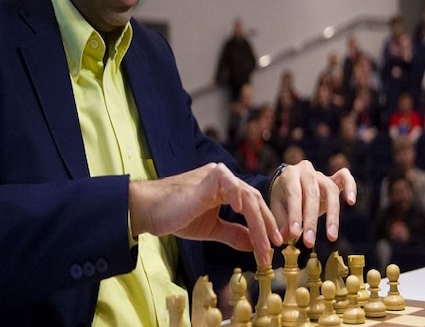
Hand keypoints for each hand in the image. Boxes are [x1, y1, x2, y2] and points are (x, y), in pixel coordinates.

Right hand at [129, 163, 283, 266]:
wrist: (150, 210)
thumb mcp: (211, 228)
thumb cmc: (176, 215)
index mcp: (224, 188)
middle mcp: (224, 179)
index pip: (252, 205)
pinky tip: (243, 213)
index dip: (264, 225)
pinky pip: (231, 187)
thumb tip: (254, 245)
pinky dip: (241, 199)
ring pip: (248, 197)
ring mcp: (218, 176)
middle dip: (267, 226)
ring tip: (264, 245)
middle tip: (274, 248)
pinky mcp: (210, 178)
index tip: (271, 246)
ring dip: (259, 223)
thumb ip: (233, 233)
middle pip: (255, 201)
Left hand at [269, 160, 356, 247]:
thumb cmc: (283, 198)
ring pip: (331, 189)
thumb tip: (287, 239)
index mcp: (289, 175)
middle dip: (311, 220)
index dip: (295, 215)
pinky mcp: (334, 178)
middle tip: (309, 242)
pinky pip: (345, 177)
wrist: (289, 183)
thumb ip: (282, 222)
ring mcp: (321, 174)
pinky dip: (351, 187)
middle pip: (312, 193)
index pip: (294, 194)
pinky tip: (351, 202)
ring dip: (332, 215)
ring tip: (331, 236)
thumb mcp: (277, 208)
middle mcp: (306, 171)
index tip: (295, 235)